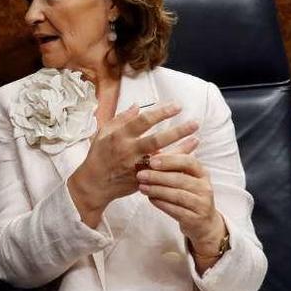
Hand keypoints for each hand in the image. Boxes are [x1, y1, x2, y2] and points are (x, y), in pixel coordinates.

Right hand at [68, 103, 198, 227]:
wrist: (94, 184)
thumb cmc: (98, 155)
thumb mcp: (103, 133)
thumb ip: (120, 119)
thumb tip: (137, 106)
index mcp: (119, 136)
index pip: (143, 121)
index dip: (161, 113)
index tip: (177, 106)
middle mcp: (128, 151)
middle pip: (157, 140)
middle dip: (177, 131)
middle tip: (195, 123)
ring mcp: (136, 167)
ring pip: (163, 158)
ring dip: (181, 148)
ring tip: (196, 138)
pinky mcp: (141, 180)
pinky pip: (162, 171)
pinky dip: (175, 163)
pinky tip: (188, 156)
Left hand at [136, 153, 227, 271]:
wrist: (203, 222)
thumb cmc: (188, 194)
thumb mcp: (185, 177)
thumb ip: (171, 164)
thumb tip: (153, 149)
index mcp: (202, 173)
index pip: (188, 162)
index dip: (169, 160)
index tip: (151, 161)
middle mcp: (205, 187)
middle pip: (180, 179)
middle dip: (158, 176)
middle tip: (140, 175)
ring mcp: (202, 204)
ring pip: (177, 195)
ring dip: (157, 190)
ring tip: (142, 187)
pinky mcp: (196, 219)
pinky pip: (176, 210)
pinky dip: (161, 203)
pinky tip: (150, 199)